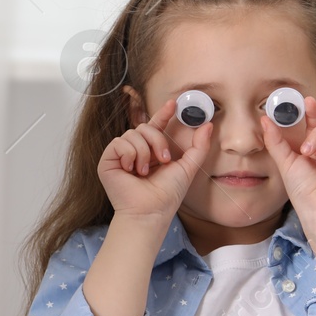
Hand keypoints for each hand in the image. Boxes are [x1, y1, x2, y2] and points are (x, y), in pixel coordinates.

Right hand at [97, 96, 212, 227]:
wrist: (150, 211)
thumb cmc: (167, 195)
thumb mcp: (187, 168)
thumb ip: (199, 147)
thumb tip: (207, 125)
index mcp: (151, 152)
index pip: (155, 127)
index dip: (162, 114)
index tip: (173, 104)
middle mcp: (135, 152)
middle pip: (144, 127)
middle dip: (157, 141)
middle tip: (162, 160)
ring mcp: (120, 156)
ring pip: (132, 134)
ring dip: (144, 152)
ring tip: (144, 171)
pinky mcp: (107, 161)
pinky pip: (119, 143)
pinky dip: (129, 155)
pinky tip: (131, 170)